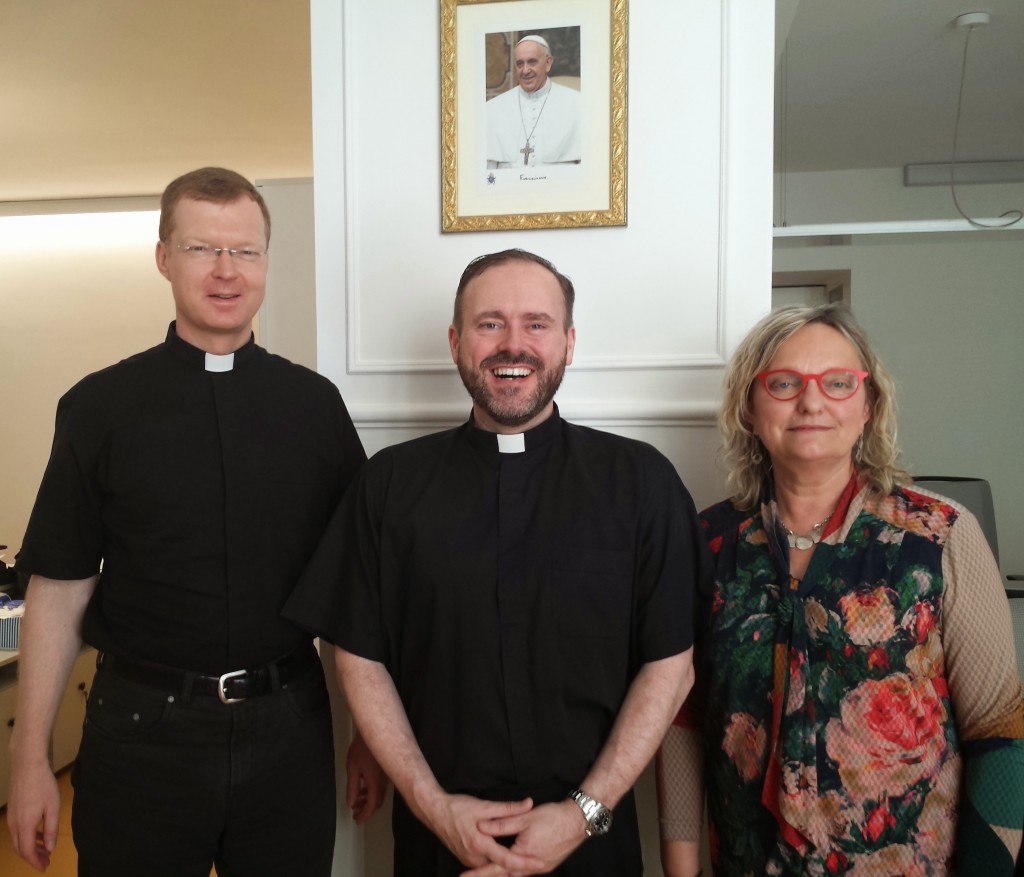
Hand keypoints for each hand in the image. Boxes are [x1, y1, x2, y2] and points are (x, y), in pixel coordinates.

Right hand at [7, 760, 60, 871]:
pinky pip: (18, 830)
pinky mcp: (12, 810)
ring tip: (45, 849)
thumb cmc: (43, 785)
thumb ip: (51, 829)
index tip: (45, 867)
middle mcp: (14, 825)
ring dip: (30, 847)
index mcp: (24, 826)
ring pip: (18, 840)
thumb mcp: (53, 808)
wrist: (28, 766)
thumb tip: (49, 848)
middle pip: (20, 848)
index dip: (36, 862)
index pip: (27, 852)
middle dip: (33, 857)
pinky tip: (39, 833)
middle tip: (46, 861)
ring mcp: (11, 817)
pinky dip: (27, 836)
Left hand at [346, 730, 388, 824]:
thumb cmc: (362, 748)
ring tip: (357, 802)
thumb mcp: (352, 768)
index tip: (357, 820)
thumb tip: (351, 802)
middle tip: (356, 814)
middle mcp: (384, 782)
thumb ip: (352, 787)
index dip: (365, 815)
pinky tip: (363, 788)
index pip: (372, 805)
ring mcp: (387, 776)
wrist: (376, 730)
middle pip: (377, 802)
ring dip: (368, 800)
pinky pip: (381, 786)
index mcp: (375, 783)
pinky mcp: (387, 770)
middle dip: (366, 810)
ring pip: (379, 794)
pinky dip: (372, 791)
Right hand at [428, 794, 544, 872]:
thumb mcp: (484, 805)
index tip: (541, 863)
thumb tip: (528, 804)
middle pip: (501, 868)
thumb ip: (508, 808)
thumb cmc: (457, 807)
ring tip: (529, 861)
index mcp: (480, 845)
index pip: (507, 860)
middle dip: (521, 867)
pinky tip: (509, 857)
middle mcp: (474, 857)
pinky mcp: (466, 857)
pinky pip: (485, 863)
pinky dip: (497, 862)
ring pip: (493, 866)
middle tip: (541, 862)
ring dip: (509, 865)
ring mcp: (469, 859)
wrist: (434, 811)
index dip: (526, 862)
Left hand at [466, 799, 586, 874]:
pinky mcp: (546, 865)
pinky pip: (524, 873)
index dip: (478, 873)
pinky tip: (507, 871)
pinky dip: (512, 872)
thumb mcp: (525, 817)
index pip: (495, 867)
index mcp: (523, 855)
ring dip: (498, 875)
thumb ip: (502, 823)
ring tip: (482, 876)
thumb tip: (481, 827)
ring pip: (514, 875)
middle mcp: (531, 867)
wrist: (578, 822)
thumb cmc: (553, 818)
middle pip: (503, 875)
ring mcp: (540, 868)